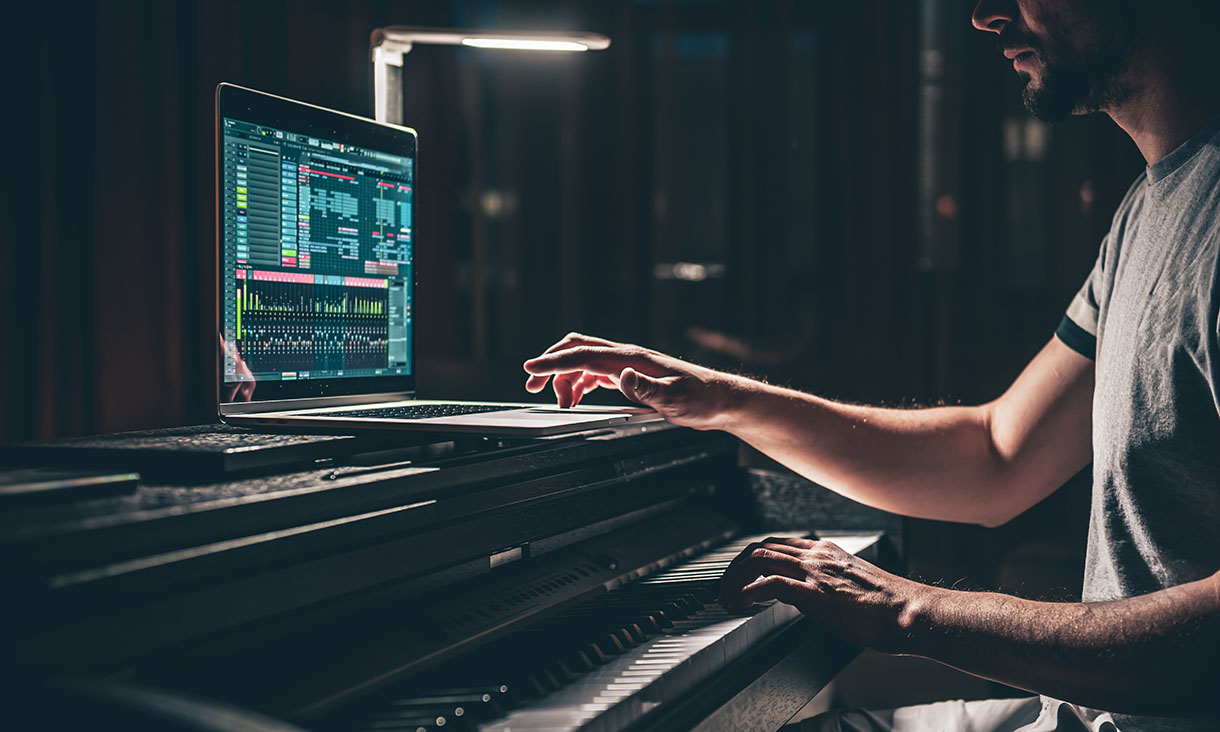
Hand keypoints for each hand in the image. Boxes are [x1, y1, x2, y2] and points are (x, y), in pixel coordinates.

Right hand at [522, 332, 747, 429]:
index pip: (584, 356)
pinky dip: (578, 384)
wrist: (720, 399)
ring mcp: (628, 365)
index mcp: (632, 359)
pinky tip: (576, 399)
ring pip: (584, 363)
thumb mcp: (675, 399)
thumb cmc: (701, 399)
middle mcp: (627, 357)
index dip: (554, 362)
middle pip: (578, 350)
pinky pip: (595, 374)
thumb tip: (621, 377)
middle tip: (532, 384)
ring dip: (564, 379)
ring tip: (560, 403)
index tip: (531, 369)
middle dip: (551, 364)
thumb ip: (646, 388)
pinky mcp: (631, 376)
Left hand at [718, 537, 924, 652]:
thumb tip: (814, 598)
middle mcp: (817, 555)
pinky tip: (742, 606)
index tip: (740, 575)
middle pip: (760, 547)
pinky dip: (748, 593)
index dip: (752, 558)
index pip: (777, 544)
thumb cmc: (891, 607)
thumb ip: (831, 583)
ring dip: (734, 580)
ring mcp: (814, 572)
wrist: (910, 612)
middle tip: (724, 589)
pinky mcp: (814, 593)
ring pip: (758, 560)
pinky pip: (769, 585)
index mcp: (826, 551)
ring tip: (726, 600)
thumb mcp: (854, 585)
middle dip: (734, 567)